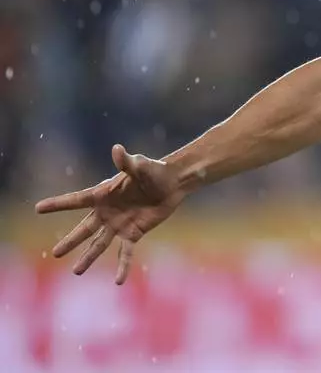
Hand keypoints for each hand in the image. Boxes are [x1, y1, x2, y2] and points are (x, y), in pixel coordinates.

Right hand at [35, 144, 185, 283]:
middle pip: (84, 229)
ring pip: (99, 244)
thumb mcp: (141, 166)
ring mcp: (119, 224)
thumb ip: (128, 162)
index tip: (38, 208)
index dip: (58, 204)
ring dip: (88, 257)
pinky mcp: (134, 233)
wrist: (172, 183)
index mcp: (103, 194)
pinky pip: (126, 252)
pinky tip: (118, 281)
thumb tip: (117, 149)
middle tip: (55, 253)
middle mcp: (107, 212)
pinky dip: (123, 266)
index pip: (76, 200)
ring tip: (76, 271)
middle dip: (70, 241)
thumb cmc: (154, 170)